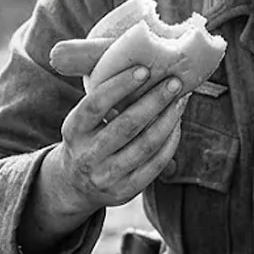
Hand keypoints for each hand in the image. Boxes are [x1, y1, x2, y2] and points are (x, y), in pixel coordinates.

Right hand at [48, 38, 188, 212]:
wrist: (74, 184)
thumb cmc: (87, 136)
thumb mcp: (83, 118)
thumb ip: (104, 98)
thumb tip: (141, 61)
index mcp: (73, 130)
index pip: (95, 105)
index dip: (119, 86)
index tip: (144, 69)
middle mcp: (87, 155)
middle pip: (126, 126)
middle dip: (154, 101)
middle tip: (175, 81)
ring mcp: (105, 176)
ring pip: (145, 146)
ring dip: (168, 120)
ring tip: (181, 100)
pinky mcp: (124, 192)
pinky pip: (155, 165)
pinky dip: (170, 142)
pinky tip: (176, 124)